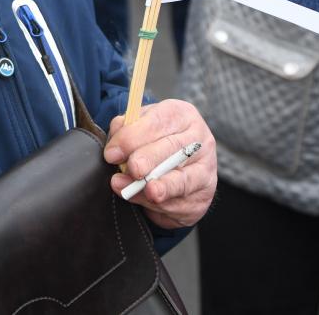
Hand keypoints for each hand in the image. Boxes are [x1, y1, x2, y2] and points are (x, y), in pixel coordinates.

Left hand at [104, 100, 216, 228]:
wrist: (175, 169)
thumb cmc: (153, 143)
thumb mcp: (138, 128)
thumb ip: (124, 132)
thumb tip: (114, 150)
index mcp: (182, 115)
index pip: (159, 121)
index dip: (134, 136)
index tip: (112, 153)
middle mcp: (200, 140)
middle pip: (173, 148)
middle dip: (150, 159)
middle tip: (133, 168)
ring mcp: (206, 169)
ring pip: (181, 179)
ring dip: (159, 187)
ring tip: (142, 190)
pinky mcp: (204, 196)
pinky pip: (181, 202)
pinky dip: (160, 204)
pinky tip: (149, 200)